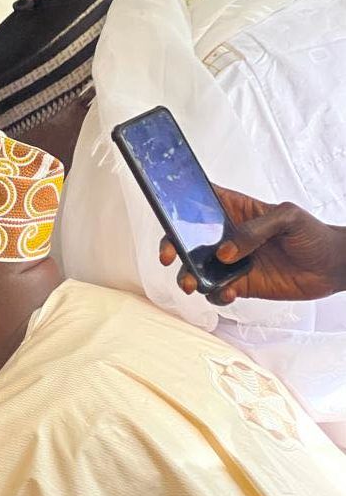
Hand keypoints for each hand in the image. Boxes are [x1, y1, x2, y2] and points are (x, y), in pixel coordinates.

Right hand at [159, 186, 345, 304]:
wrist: (332, 268)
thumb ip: (255, 230)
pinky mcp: (238, 284)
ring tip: (193, 283)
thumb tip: (225, 252)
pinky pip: (216, 291)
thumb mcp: (288, 218)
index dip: (178, 203)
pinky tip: (230, 291)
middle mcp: (226, 236)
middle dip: (172, 246)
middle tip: (170, 256)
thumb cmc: (313, 234)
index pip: (199, 201)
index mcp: (234, 211)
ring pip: (195, 268)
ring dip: (188, 276)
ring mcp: (229, 262)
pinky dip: (216, 294)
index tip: (167, 212)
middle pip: (187, 237)